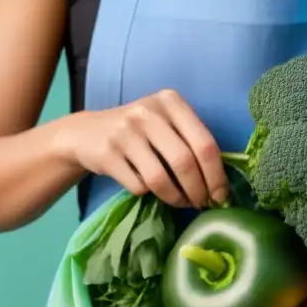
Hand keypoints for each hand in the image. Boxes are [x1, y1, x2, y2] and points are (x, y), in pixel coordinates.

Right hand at [67, 89, 228, 207]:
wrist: (86, 133)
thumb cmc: (139, 133)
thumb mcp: (165, 124)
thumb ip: (191, 141)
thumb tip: (220, 185)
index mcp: (170, 102)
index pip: (205, 143)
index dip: (217, 175)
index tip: (221, 195)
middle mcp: (148, 111)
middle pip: (185, 162)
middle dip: (198, 191)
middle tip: (202, 204)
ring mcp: (125, 131)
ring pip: (160, 178)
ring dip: (176, 198)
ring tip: (180, 202)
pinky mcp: (107, 153)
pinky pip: (138, 186)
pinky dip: (149, 194)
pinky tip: (151, 191)